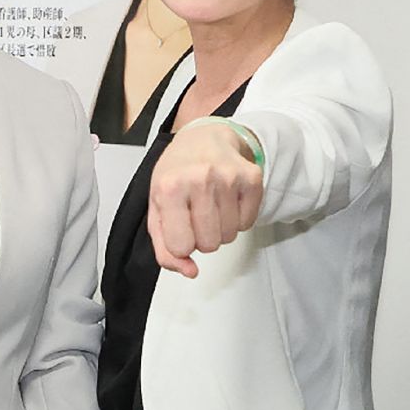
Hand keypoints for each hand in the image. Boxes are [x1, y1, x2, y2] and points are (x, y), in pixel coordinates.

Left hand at [146, 120, 264, 277]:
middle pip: (209, 245)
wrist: (204, 137)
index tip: (179, 224)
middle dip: (202, 237)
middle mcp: (200, 179)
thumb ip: (165, 248)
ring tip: (211, 204)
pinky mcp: (252, 178)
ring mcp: (228, 177)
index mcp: (169, 187)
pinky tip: (227, 199)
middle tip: (196, 213)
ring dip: (220, 228)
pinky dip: (238, 219)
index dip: (181, 241)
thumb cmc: (177, 174)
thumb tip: (190, 272)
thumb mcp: (157, 208)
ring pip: (229, 237)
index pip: (181, 246)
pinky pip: (248, 224)